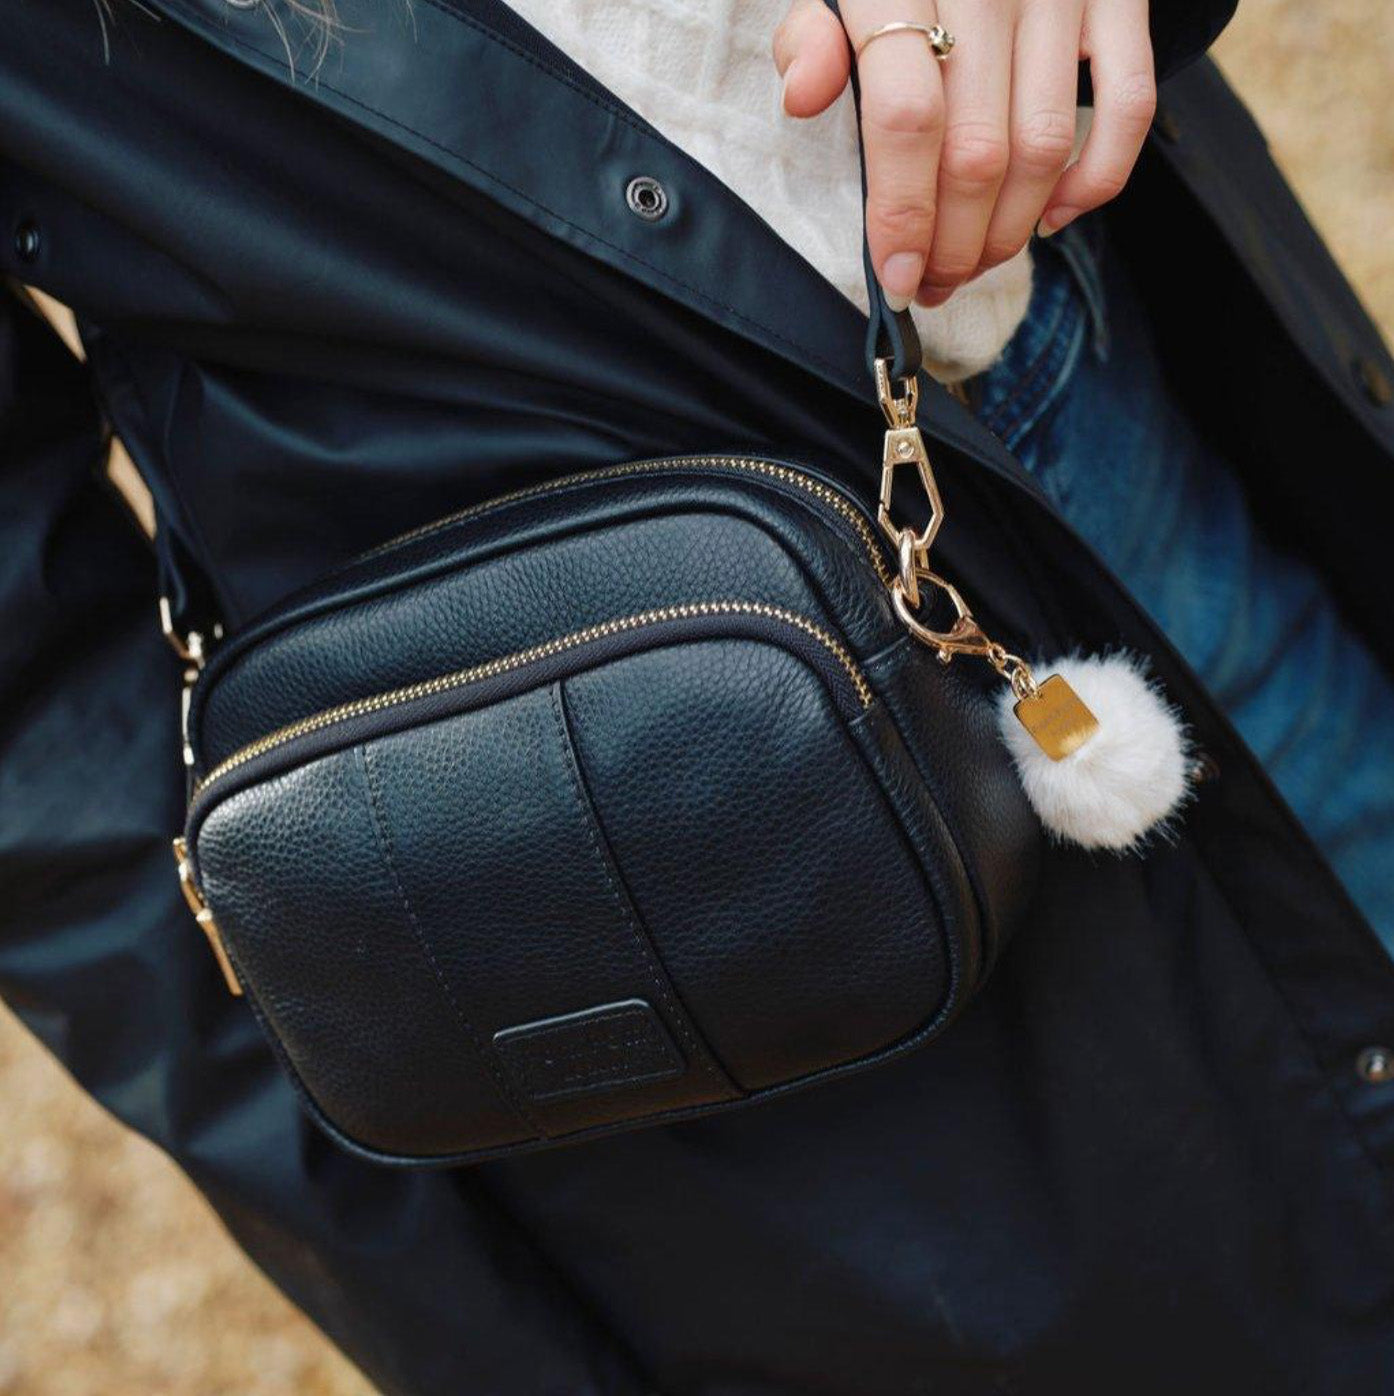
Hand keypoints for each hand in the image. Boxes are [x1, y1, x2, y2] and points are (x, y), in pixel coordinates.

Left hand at [774, 0, 1154, 309]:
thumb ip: (811, 35)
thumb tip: (802, 95)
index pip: (907, 120)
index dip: (903, 212)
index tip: (896, 277)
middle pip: (978, 153)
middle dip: (953, 244)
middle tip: (932, 283)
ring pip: (1044, 148)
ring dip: (1009, 232)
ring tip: (973, 265)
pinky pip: (1128, 106)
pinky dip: (1097, 179)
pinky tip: (1052, 217)